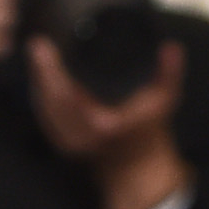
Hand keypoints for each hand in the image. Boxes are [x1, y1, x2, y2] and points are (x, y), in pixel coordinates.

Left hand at [24, 35, 184, 208]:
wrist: (137, 167)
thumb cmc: (149, 132)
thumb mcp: (164, 101)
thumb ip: (168, 74)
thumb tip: (171, 48)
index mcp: (100, 126)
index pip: (65, 95)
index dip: (50, 70)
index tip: (41, 45)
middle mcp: (80, 137)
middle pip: (48, 99)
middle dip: (39, 70)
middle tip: (36, 41)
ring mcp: (69, 142)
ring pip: (43, 108)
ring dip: (37, 81)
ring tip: (38, 53)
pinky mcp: (63, 142)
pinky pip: (45, 116)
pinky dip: (40, 95)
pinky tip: (39, 76)